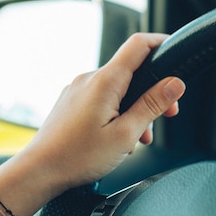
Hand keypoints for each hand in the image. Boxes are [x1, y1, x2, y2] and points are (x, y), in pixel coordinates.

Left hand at [0, 33, 185, 215]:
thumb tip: (175, 84)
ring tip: (136, 139)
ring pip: (118, 90)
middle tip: (165, 116)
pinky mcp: (72, 103)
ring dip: (134, 110)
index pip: (139, 45)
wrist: (40, 171)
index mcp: (105, 82)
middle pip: (131, 72)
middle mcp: (89, 79)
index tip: (175, 53)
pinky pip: (102, 100)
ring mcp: (78, 90)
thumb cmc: (77, 157)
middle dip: (152, 93)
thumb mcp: (125, 134)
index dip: (161, 44)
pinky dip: (117, 114)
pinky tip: (117, 139)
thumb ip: (152, 106)